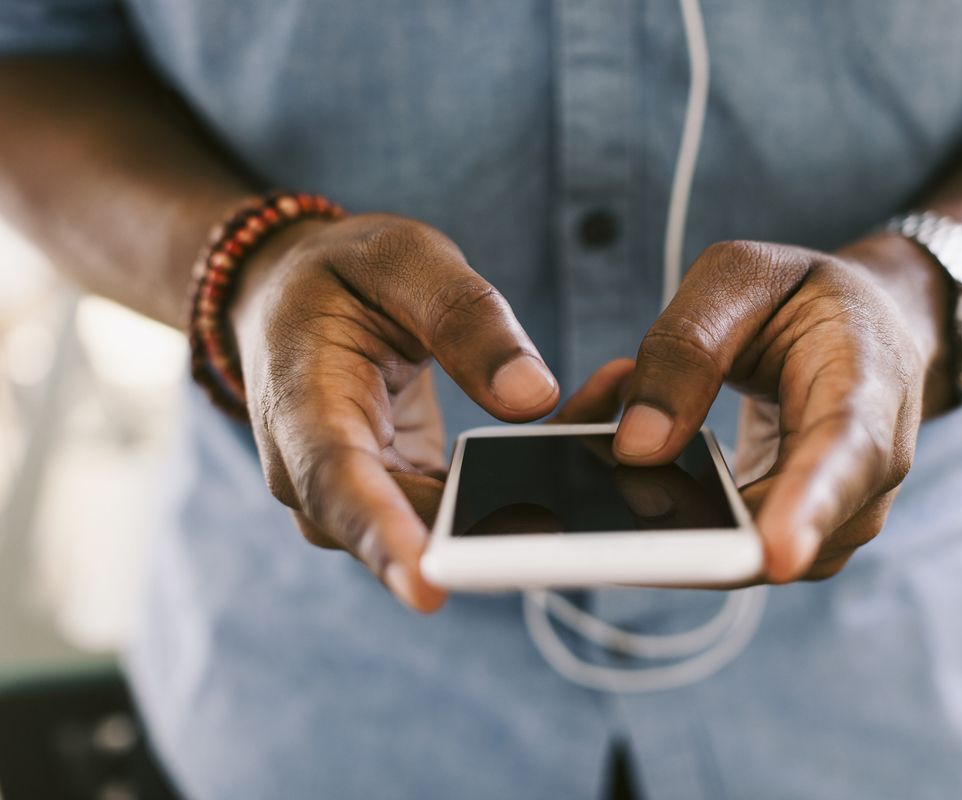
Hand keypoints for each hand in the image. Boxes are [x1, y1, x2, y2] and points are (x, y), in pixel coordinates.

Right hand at [229, 214, 560, 611]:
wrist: (295, 299)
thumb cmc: (343, 275)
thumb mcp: (403, 261)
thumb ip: (465, 319)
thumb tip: (532, 398)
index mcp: (303, 406)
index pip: (337, 485)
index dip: (384, 539)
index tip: (431, 588)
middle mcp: (319, 474)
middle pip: (407, 527)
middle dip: (500, 527)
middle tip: (593, 508)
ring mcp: (361, 498)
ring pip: (451, 526)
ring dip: (532, 493)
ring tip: (608, 437)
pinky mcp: (404, 499)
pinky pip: (469, 509)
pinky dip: (529, 477)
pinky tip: (590, 431)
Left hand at [610, 234, 952, 582]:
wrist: (866, 328)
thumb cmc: (806, 297)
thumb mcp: (742, 278)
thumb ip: (687, 350)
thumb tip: (635, 447)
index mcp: (867, 385)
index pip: (846, 453)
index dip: (808, 507)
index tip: (776, 556)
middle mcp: (865, 472)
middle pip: (779, 534)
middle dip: (680, 523)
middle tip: (594, 477)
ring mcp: (833, 519)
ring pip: (734, 555)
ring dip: (656, 496)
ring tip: (611, 411)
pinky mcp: (792, 538)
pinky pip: (717, 548)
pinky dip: (663, 502)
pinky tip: (639, 445)